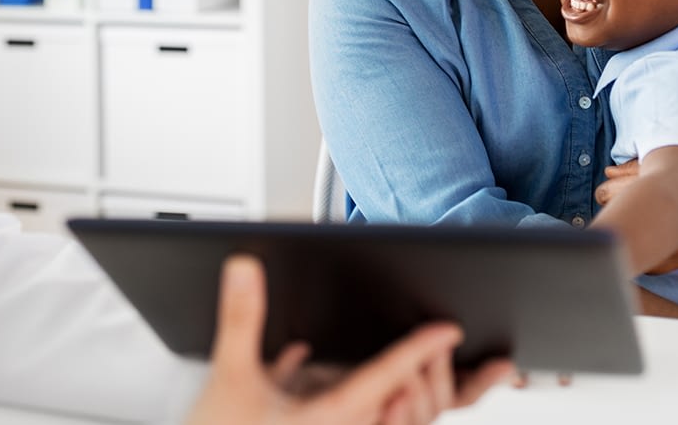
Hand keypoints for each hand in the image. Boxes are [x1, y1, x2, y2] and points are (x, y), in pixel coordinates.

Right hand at [184, 255, 516, 424]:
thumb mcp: (229, 376)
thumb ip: (242, 319)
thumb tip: (248, 268)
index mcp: (329, 418)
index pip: (386, 378)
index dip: (420, 351)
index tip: (447, 331)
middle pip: (403, 405)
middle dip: (425, 374)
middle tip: (442, 343)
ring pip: (390, 420)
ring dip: (408, 394)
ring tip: (422, 366)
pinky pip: (361, 421)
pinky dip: (380, 405)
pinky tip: (361, 381)